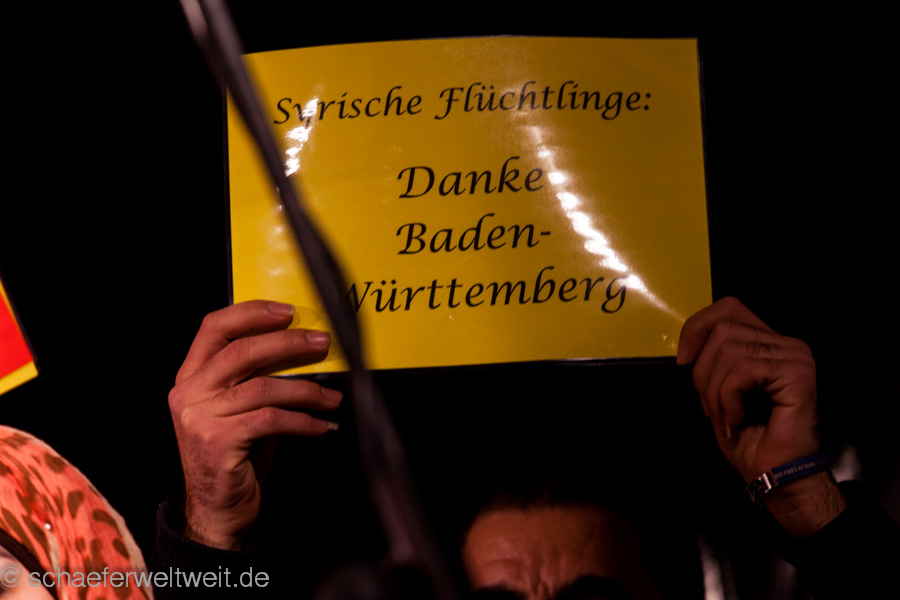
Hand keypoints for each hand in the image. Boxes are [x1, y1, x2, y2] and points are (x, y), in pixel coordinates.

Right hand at [168, 300, 341, 549]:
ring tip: (333, 397)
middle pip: (243, 351)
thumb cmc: (235, 454)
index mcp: (192, 377)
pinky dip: (302, 421)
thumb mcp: (239, 408)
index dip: (252, 313)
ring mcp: (200, 418)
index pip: (214, 327)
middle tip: (322, 343)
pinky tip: (321, 425)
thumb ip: (254, 376)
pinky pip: (271, 420)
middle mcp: (189, 393)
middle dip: (289, 343)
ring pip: (263, 387)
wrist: (217, 510)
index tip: (288, 312)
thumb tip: (300, 348)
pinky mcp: (218, 443)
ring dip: (307, 390)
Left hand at [678, 297, 844, 535]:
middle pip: (722, 329)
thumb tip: (688, 347)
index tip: (683, 360)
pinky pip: (742, 370)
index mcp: (768, 342)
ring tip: (726, 416)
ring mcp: (795, 355)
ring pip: (728, 349)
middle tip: (711, 406)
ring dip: (714, 390)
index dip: (697, 327)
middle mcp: (786, 343)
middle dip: (703, 372)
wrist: (774, 473)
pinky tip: (737, 419)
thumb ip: (710, 358)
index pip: (728, 308)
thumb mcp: (718, 389)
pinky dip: (727, 398)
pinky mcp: (797, 372)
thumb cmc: (747, 437)